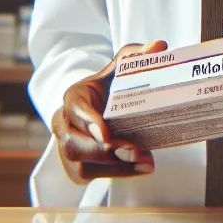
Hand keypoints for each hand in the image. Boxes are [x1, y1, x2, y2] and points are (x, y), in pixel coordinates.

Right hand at [51, 40, 164, 181]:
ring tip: (146, 160)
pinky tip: (141, 168)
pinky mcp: (76, 168)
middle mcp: (64, 124)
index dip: (89, 122)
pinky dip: (120, 173)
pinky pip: (92, 176)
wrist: (98, 112)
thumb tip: (159, 47)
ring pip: (82, 164)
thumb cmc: (108, 89)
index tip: (106, 133)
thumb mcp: (120, 69)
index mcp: (73, 96)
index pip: (75, 109)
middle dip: (103, 151)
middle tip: (134, 150)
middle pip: (73, 143)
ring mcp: (67, 149)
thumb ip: (136, 57)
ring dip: (116, 166)